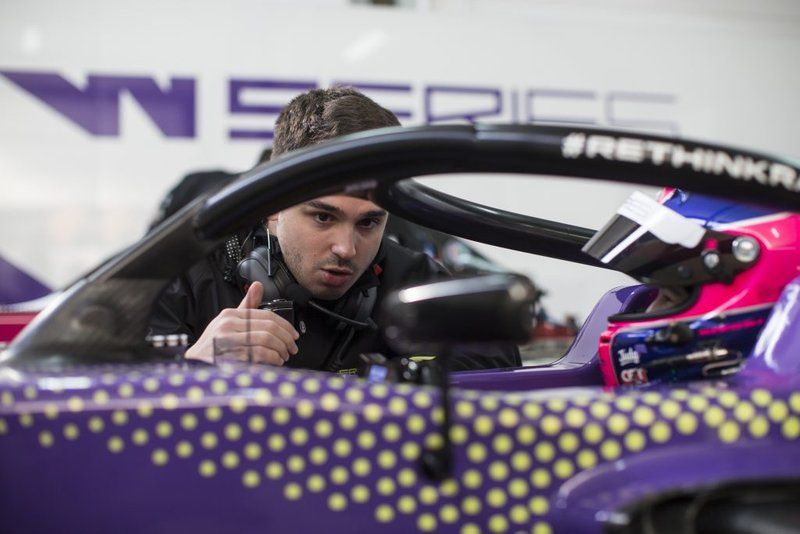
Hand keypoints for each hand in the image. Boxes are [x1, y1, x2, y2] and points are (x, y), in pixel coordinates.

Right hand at [184, 282, 299, 364]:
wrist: (194, 364)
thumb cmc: (213, 344)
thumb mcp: (228, 321)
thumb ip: (246, 306)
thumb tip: (258, 285)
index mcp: (230, 315)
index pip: (266, 316)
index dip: (285, 326)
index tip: (294, 335)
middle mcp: (228, 325)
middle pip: (269, 328)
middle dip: (286, 339)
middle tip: (292, 348)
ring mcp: (228, 341)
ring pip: (266, 341)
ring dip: (280, 350)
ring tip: (283, 356)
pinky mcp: (230, 357)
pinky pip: (258, 355)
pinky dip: (272, 359)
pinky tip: (274, 362)